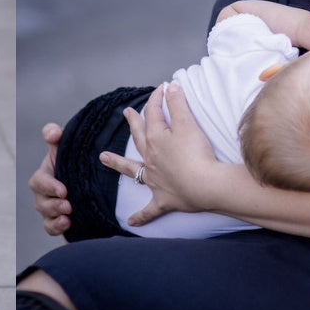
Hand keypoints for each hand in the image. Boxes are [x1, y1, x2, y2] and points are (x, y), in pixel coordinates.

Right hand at [29, 123, 70, 236]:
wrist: (92, 177)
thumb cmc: (76, 157)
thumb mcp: (67, 143)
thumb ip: (55, 134)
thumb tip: (52, 133)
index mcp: (45, 175)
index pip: (39, 181)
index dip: (49, 187)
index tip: (64, 190)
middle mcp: (44, 193)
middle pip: (41, 202)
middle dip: (54, 205)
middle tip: (69, 205)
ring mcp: (51, 208)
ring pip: (46, 217)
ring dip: (55, 218)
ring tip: (69, 217)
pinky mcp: (60, 221)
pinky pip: (51, 228)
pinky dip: (57, 228)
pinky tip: (68, 225)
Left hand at [99, 83, 217, 226]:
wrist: (206, 185)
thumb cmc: (198, 154)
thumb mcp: (188, 123)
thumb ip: (178, 104)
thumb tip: (170, 87)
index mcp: (156, 139)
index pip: (154, 114)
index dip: (157, 99)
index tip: (162, 88)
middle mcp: (151, 158)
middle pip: (139, 137)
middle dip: (134, 123)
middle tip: (126, 113)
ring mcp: (155, 180)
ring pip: (132, 170)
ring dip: (118, 164)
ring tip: (103, 158)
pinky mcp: (164, 200)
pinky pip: (149, 210)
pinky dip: (141, 216)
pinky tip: (132, 222)